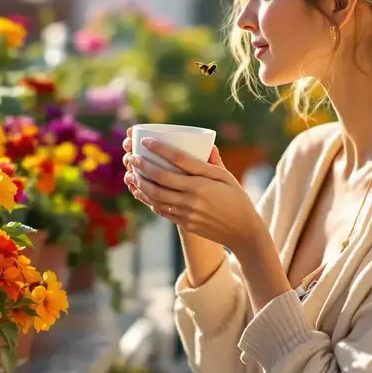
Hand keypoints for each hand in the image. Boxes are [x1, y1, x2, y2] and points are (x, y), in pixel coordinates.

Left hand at [121, 129, 265, 255]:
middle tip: (131, 157)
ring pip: (156, 196)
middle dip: (143, 167)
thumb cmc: (237, 200)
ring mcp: (186, 211)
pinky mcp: (183, 222)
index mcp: (204, 182)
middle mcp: (192, 197)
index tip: (146, 141)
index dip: (160, 149)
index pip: (178, 161)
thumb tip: (206, 144)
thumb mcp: (228, 177)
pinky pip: (161, 210)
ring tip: (129, 174)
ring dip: (140, 185)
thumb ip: (214, 162)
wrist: (242, 231)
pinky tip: (140, 192)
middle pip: (161, 179)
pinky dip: (148, 200)